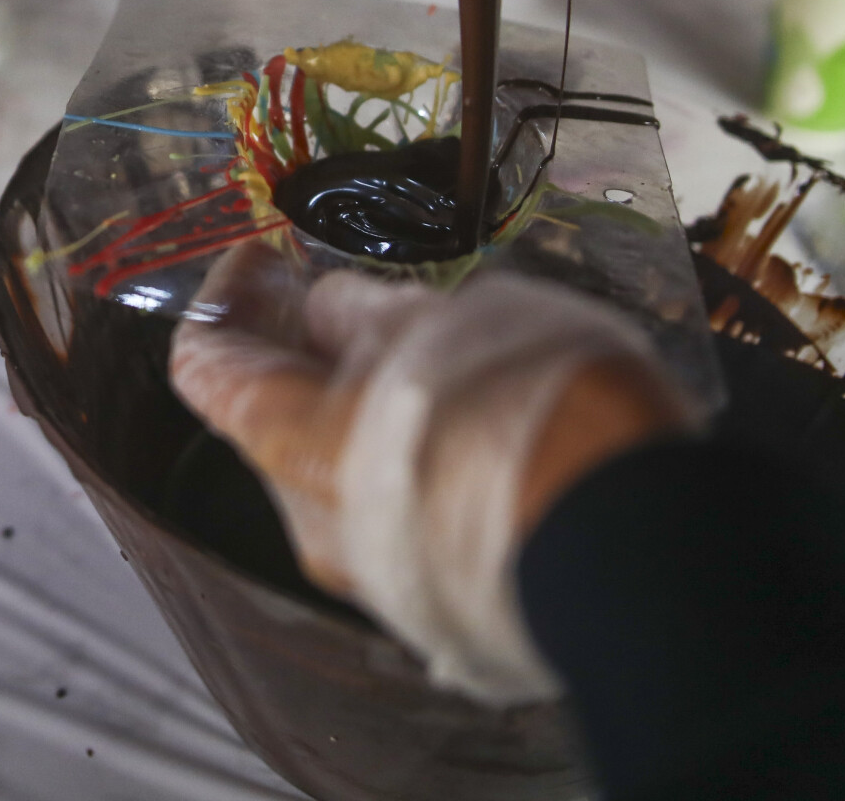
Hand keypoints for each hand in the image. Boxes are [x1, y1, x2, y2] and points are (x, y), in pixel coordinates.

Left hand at [170, 248, 695, 702]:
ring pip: (351, 465)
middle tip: (360, 293)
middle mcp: (314, 524)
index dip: (227, 299)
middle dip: (311, 349)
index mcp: (288, 446)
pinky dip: (424, 449)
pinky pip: (412, 506)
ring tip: (444, 342)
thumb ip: (367, 316)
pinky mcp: (447, 591)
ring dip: (378, 400)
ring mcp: (381, 570)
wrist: (640, 546)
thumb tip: (326, 312)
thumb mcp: (438, 324)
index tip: (265, 254)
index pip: (205, 365)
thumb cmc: (520, 409)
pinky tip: (485, 407)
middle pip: (278, 419)